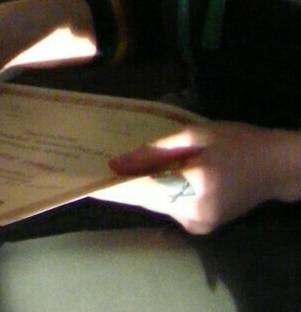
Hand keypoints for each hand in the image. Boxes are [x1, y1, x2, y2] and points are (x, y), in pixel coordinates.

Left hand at [92, 122, 300, 233]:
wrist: (274, 167)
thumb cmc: (236, 142)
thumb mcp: (196, 135)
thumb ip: (156, 150)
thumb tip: (118, 162)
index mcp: (194, 188)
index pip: (143, 189)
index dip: (114, 185)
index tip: (87, 178)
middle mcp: (194, 214)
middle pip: (148, 198)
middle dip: (126, 181)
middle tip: (101, 162)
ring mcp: (200, 224)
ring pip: (159, 203)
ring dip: (145, 185)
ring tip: (124, 163)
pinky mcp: (203, 225)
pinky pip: (172, 207)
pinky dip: (163, 191)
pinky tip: (158, 173)